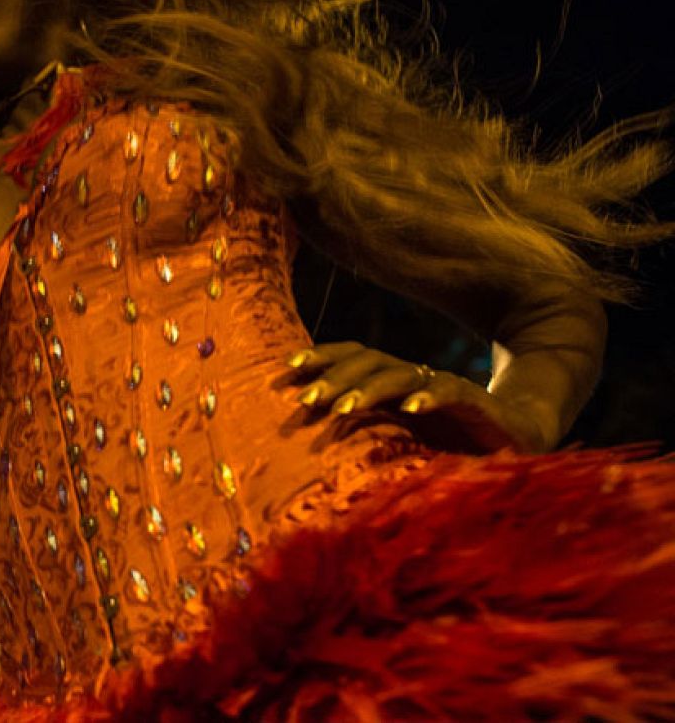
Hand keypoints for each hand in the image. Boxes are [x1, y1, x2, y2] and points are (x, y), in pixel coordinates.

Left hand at [289, 342, 552, 453]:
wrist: (523, 439)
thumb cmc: (452, 443)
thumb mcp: (399, 441)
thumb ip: (362, 439)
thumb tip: (301, 454)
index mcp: (394, 383)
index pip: (353, 357)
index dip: (322, 357)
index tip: (287, 367)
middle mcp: (415, 379)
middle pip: (369, 363)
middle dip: (334, 378)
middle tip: (305, 399)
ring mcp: (445, 388)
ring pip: (401, 375)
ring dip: (369, 389)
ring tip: (343, 408)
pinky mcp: (478, 404)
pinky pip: (453, 392)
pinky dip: (431, 396)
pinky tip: (411, 407)